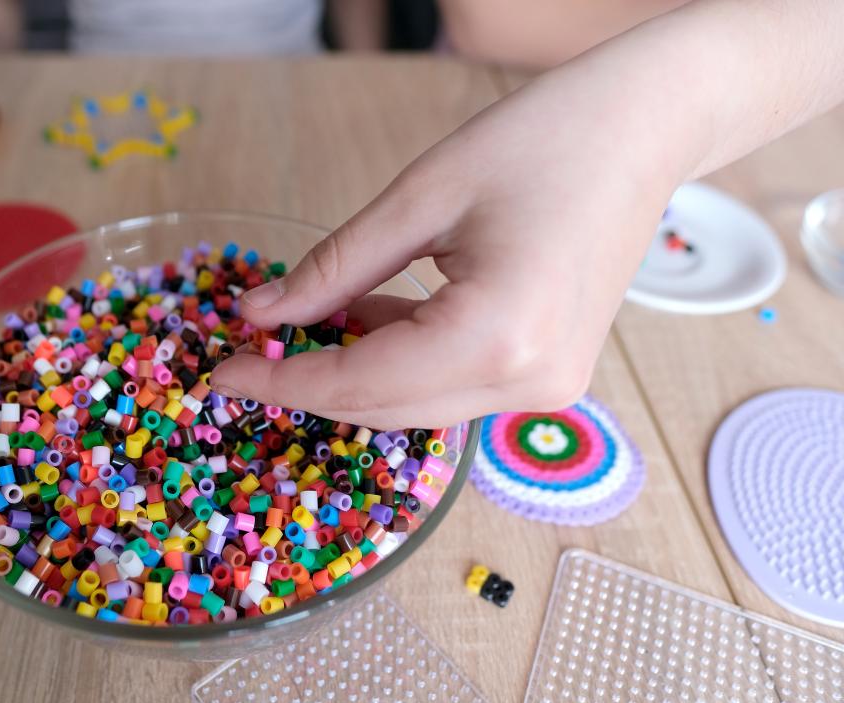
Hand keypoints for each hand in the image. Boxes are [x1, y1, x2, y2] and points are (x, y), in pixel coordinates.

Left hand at [210, 71, 683, 429]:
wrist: (647, 128)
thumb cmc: (543, 140)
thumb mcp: (420, 198)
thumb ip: (333, 268)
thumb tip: (259, 313)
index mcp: (497, 337)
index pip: (359, 384)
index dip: (281, 379)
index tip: (221, 369)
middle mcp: (527, 383)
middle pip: (385, 407)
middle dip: (309, 383)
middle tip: (248, 350)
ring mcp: (546, 387)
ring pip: (415, 403)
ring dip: (351, 374)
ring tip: (299, 325)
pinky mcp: (548, 374)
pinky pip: (450, 385)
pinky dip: (397, 362)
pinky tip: (360, 321)